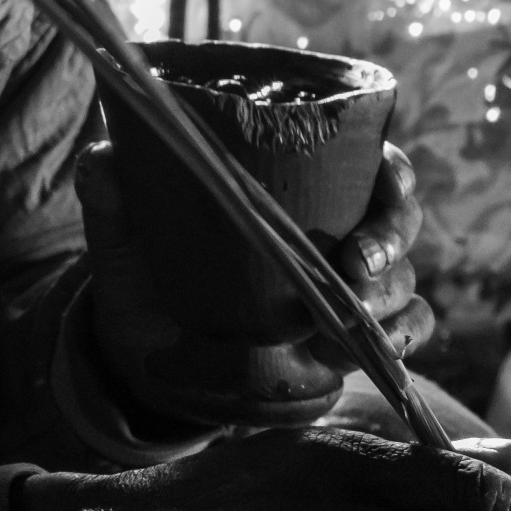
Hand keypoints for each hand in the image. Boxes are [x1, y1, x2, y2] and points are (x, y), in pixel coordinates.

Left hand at [83, 137, 438, 431]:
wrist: (148, 351)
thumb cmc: (146, 271)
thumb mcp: (123, 230)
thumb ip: (111, 192)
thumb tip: (103, 158)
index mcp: (300, 183)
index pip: (374, 163)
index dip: (392, 177)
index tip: (382, 191)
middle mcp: (337, 227)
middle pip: (401, 219)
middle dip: (390, 240)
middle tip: (356, 263)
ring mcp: (352, 285)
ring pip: (405, 279)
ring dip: (388, 297)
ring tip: (342, 317)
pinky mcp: (355, 337)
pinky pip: (407, 331)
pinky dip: (396, 339)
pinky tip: (351, 351)